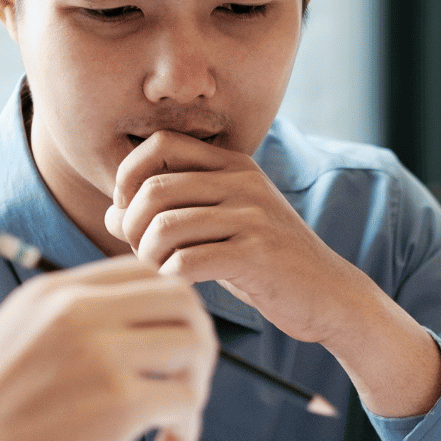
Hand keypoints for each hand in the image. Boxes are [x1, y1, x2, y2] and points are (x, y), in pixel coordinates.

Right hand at [0, 257, 215, 440]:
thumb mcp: (16, 338)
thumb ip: (69, 321)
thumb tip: (137, 325)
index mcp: (55, 291)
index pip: (146, 271)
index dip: (170, 311)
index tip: (163, 355)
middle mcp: (79, 311)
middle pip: (183, 299)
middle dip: (197, 343)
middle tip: (182, 388)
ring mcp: (101, 353)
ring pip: (195, 346)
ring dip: (197, 388)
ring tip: (172, 424)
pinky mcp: (117, 402)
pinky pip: (186, 402)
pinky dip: (187, 431)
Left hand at [103, 131, 440, 416]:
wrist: (330, 295)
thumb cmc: (267, 264)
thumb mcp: (220, 228)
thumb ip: (169, 215)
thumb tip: (110, 214)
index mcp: (233, 165)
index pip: (161, 144)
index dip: (129, 175)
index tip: (128, 209)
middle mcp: (242, 181)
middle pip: (154, 188)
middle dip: (131, 225)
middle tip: (140, 250)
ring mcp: (252, 216)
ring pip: (165, 225)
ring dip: (147, 255)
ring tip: (159, 269)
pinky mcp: (256, 254)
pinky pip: (187, 260)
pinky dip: (171, 276)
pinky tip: (181, 282)